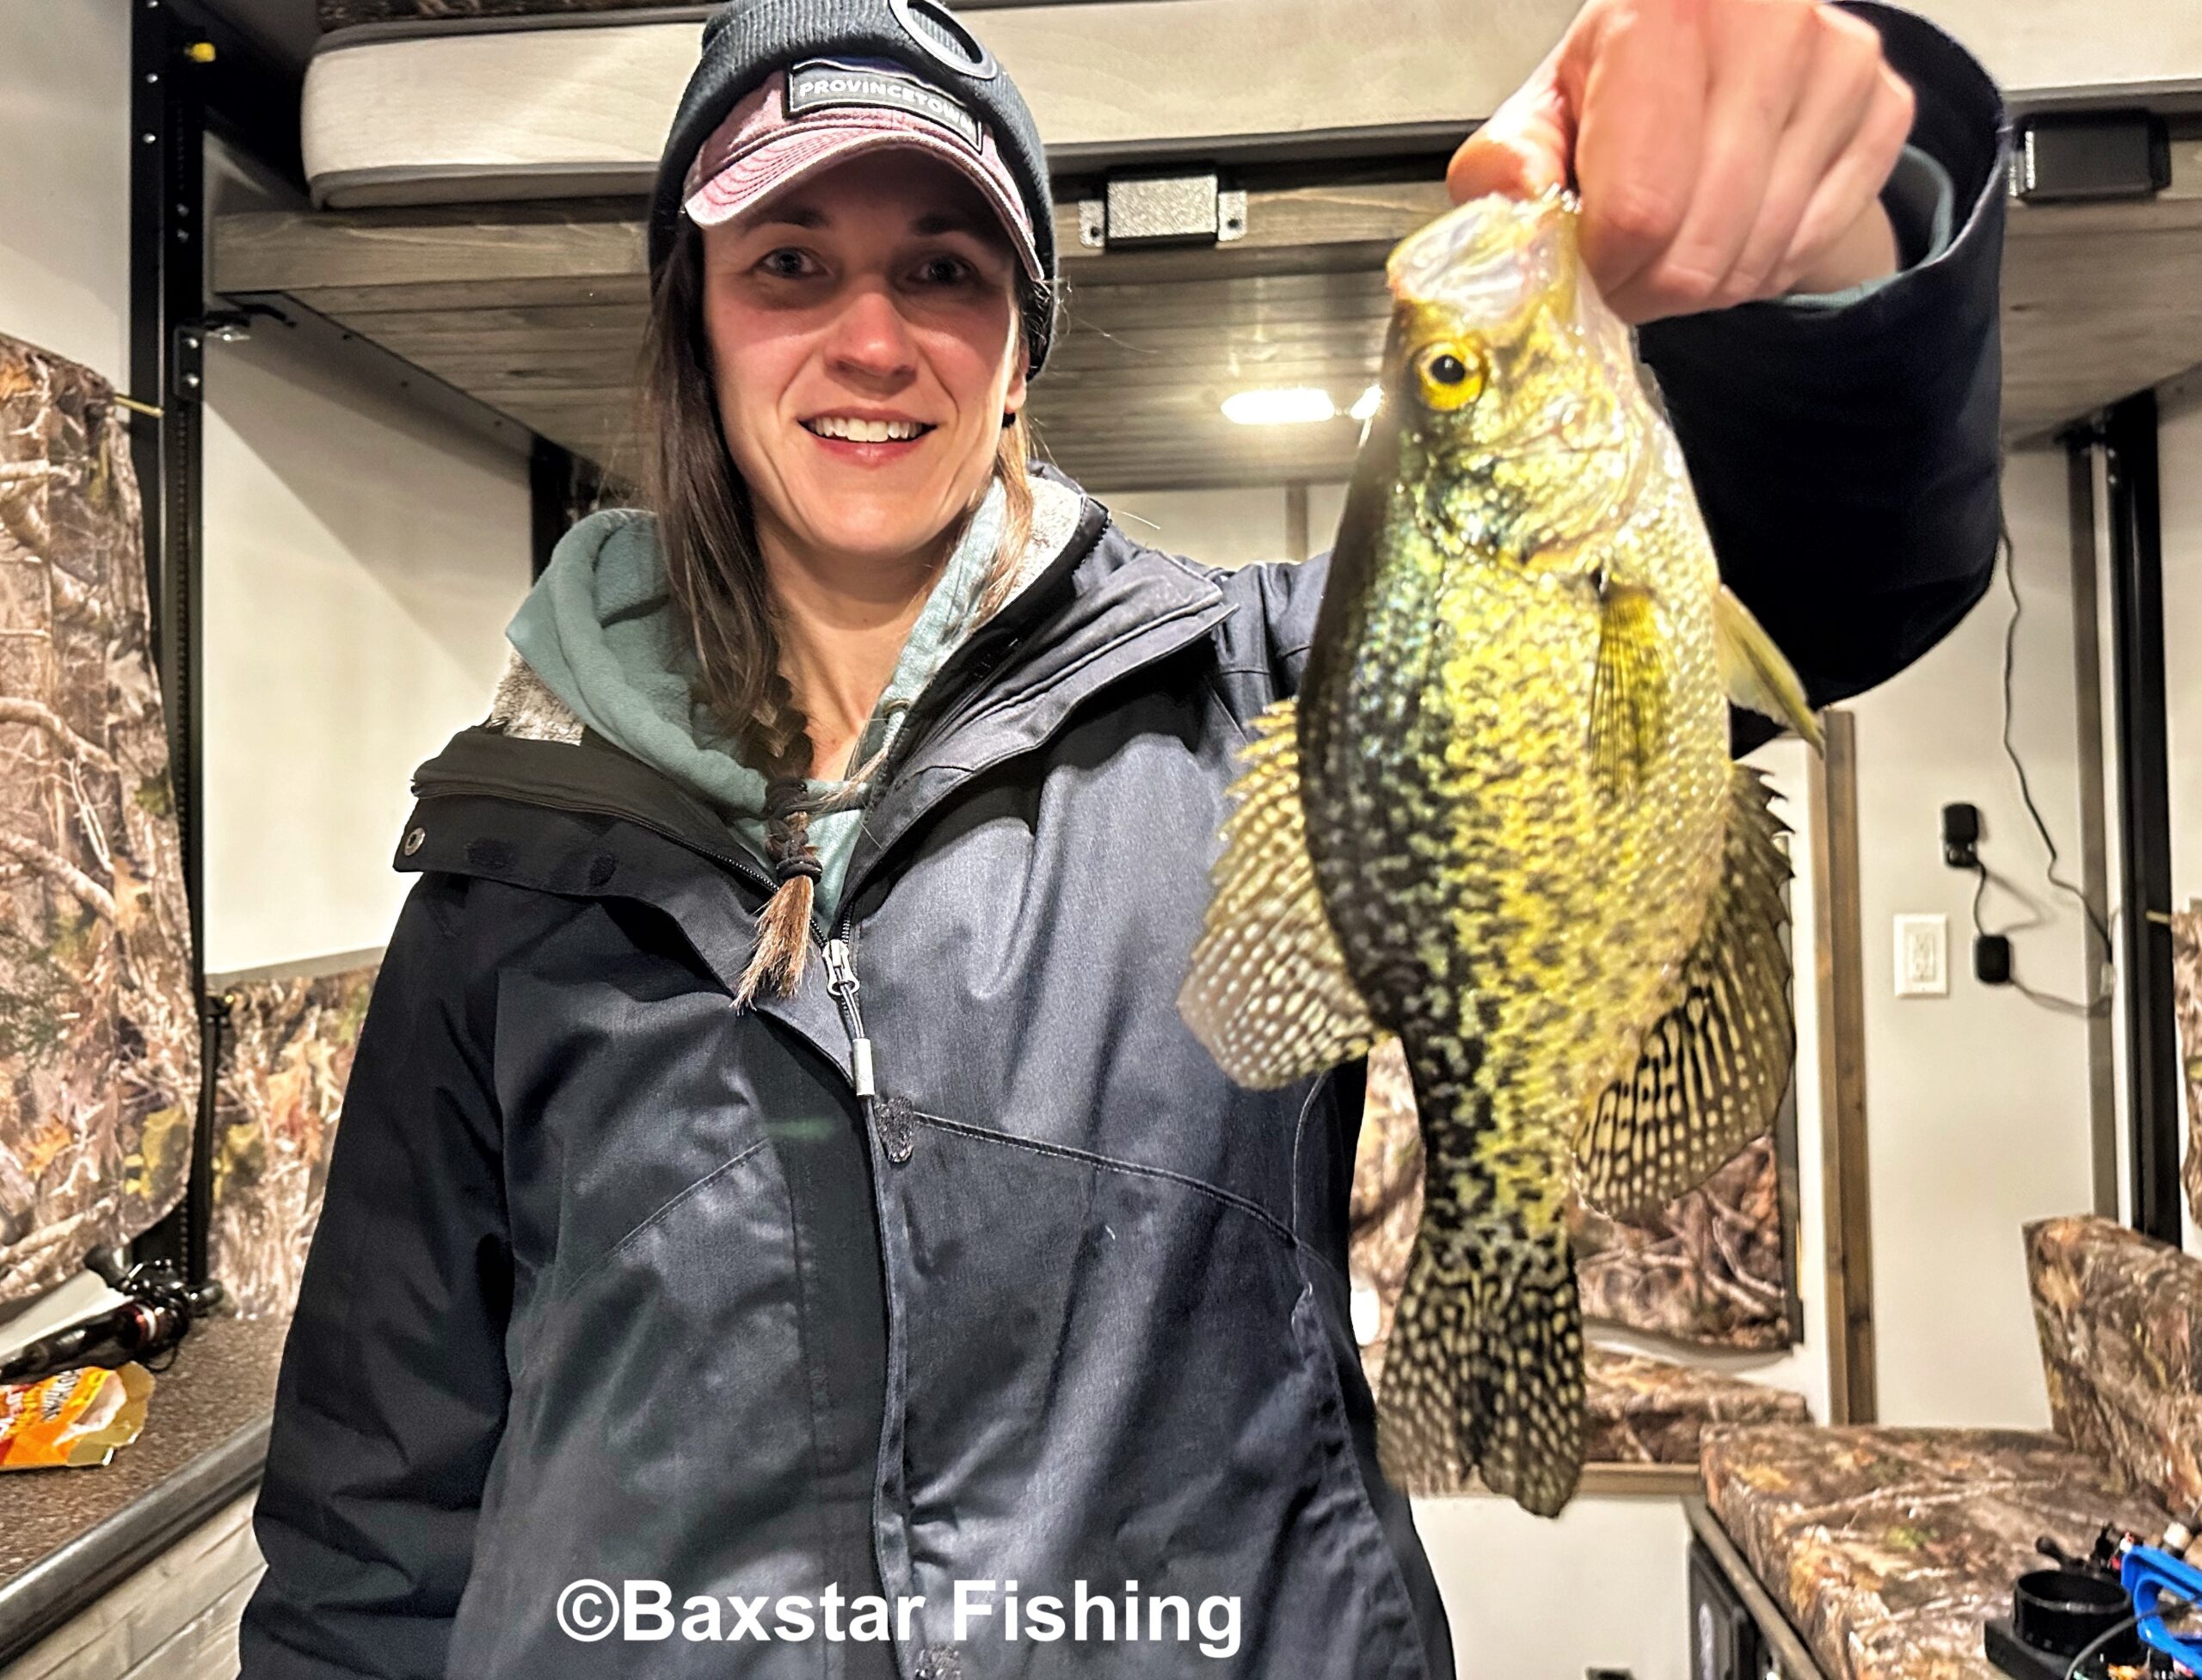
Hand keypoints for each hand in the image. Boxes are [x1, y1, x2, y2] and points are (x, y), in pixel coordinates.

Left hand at [1448, 0, 1914, 323]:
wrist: (1717, 49)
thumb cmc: (1617, 88)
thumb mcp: (1541, 114)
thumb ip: (1507, 166)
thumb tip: (1521, 207)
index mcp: (1665, 7)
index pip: (1638, 207)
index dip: (1603, 272)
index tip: (1586, 272)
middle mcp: (1767, 17)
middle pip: (1698, 244)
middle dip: (1648, 289)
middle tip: (1625, 277)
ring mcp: (1840, 61)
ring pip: (1755, 256)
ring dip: (1701, 285)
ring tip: (1672, 249)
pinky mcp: (1887, 105)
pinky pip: (1811, 246)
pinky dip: (1761, 266)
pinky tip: (1731, 229)